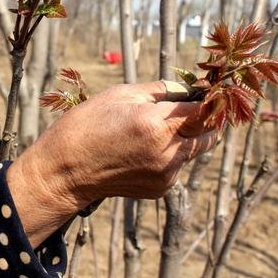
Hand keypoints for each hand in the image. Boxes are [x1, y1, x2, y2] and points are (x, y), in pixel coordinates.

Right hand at [7, 81, 216, 246]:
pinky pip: (176, 166)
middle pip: (210, 134)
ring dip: (185, 137)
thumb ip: (160, 90)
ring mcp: (167, 174)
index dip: (212, 98)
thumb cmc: (86, 125)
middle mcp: (169, 152)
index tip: (210, 90)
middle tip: (187, 108)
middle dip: (204, 119)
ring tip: (152, 130)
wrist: (64, 170)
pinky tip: (140, 150)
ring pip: (193, 150)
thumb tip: (187, 89)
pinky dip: (169, 155)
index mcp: (158, 124)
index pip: (207, 110)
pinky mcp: (161, 189)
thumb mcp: (120, 95)